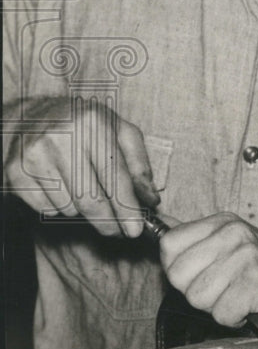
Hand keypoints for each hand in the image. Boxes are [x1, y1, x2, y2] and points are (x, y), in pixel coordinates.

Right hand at [3, 96, 158, 236]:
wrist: (31, 116)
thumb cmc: (84, 125)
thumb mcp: (119, 131)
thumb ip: (139, 164)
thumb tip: (150, 200)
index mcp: (92, 124)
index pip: (114, 177)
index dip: (126, 208)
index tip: (135, 230)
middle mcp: (61, 138)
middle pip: (90, 200)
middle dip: (109, 223)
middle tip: (119, 232)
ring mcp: (35, 156)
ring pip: (69, 208)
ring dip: (83, 211)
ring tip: (83, 188)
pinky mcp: (15, 173)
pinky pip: (47, 209)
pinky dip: (59, 207)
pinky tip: (60, 185)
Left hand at [158, 212, 257, 330]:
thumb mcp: (234, 251)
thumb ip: (199, 247)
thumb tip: (160, 241)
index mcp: (224, 222)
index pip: (169, 246)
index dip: (181, 273)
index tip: (206, 278)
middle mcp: (235, 232)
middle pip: (178, 275)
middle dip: (198, 295)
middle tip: (227, 292)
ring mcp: (248, 254)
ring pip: (198, 297)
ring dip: (219, 309)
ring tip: (243, 299)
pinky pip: (223, 312)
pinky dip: (236, 319)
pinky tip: (254, 308)